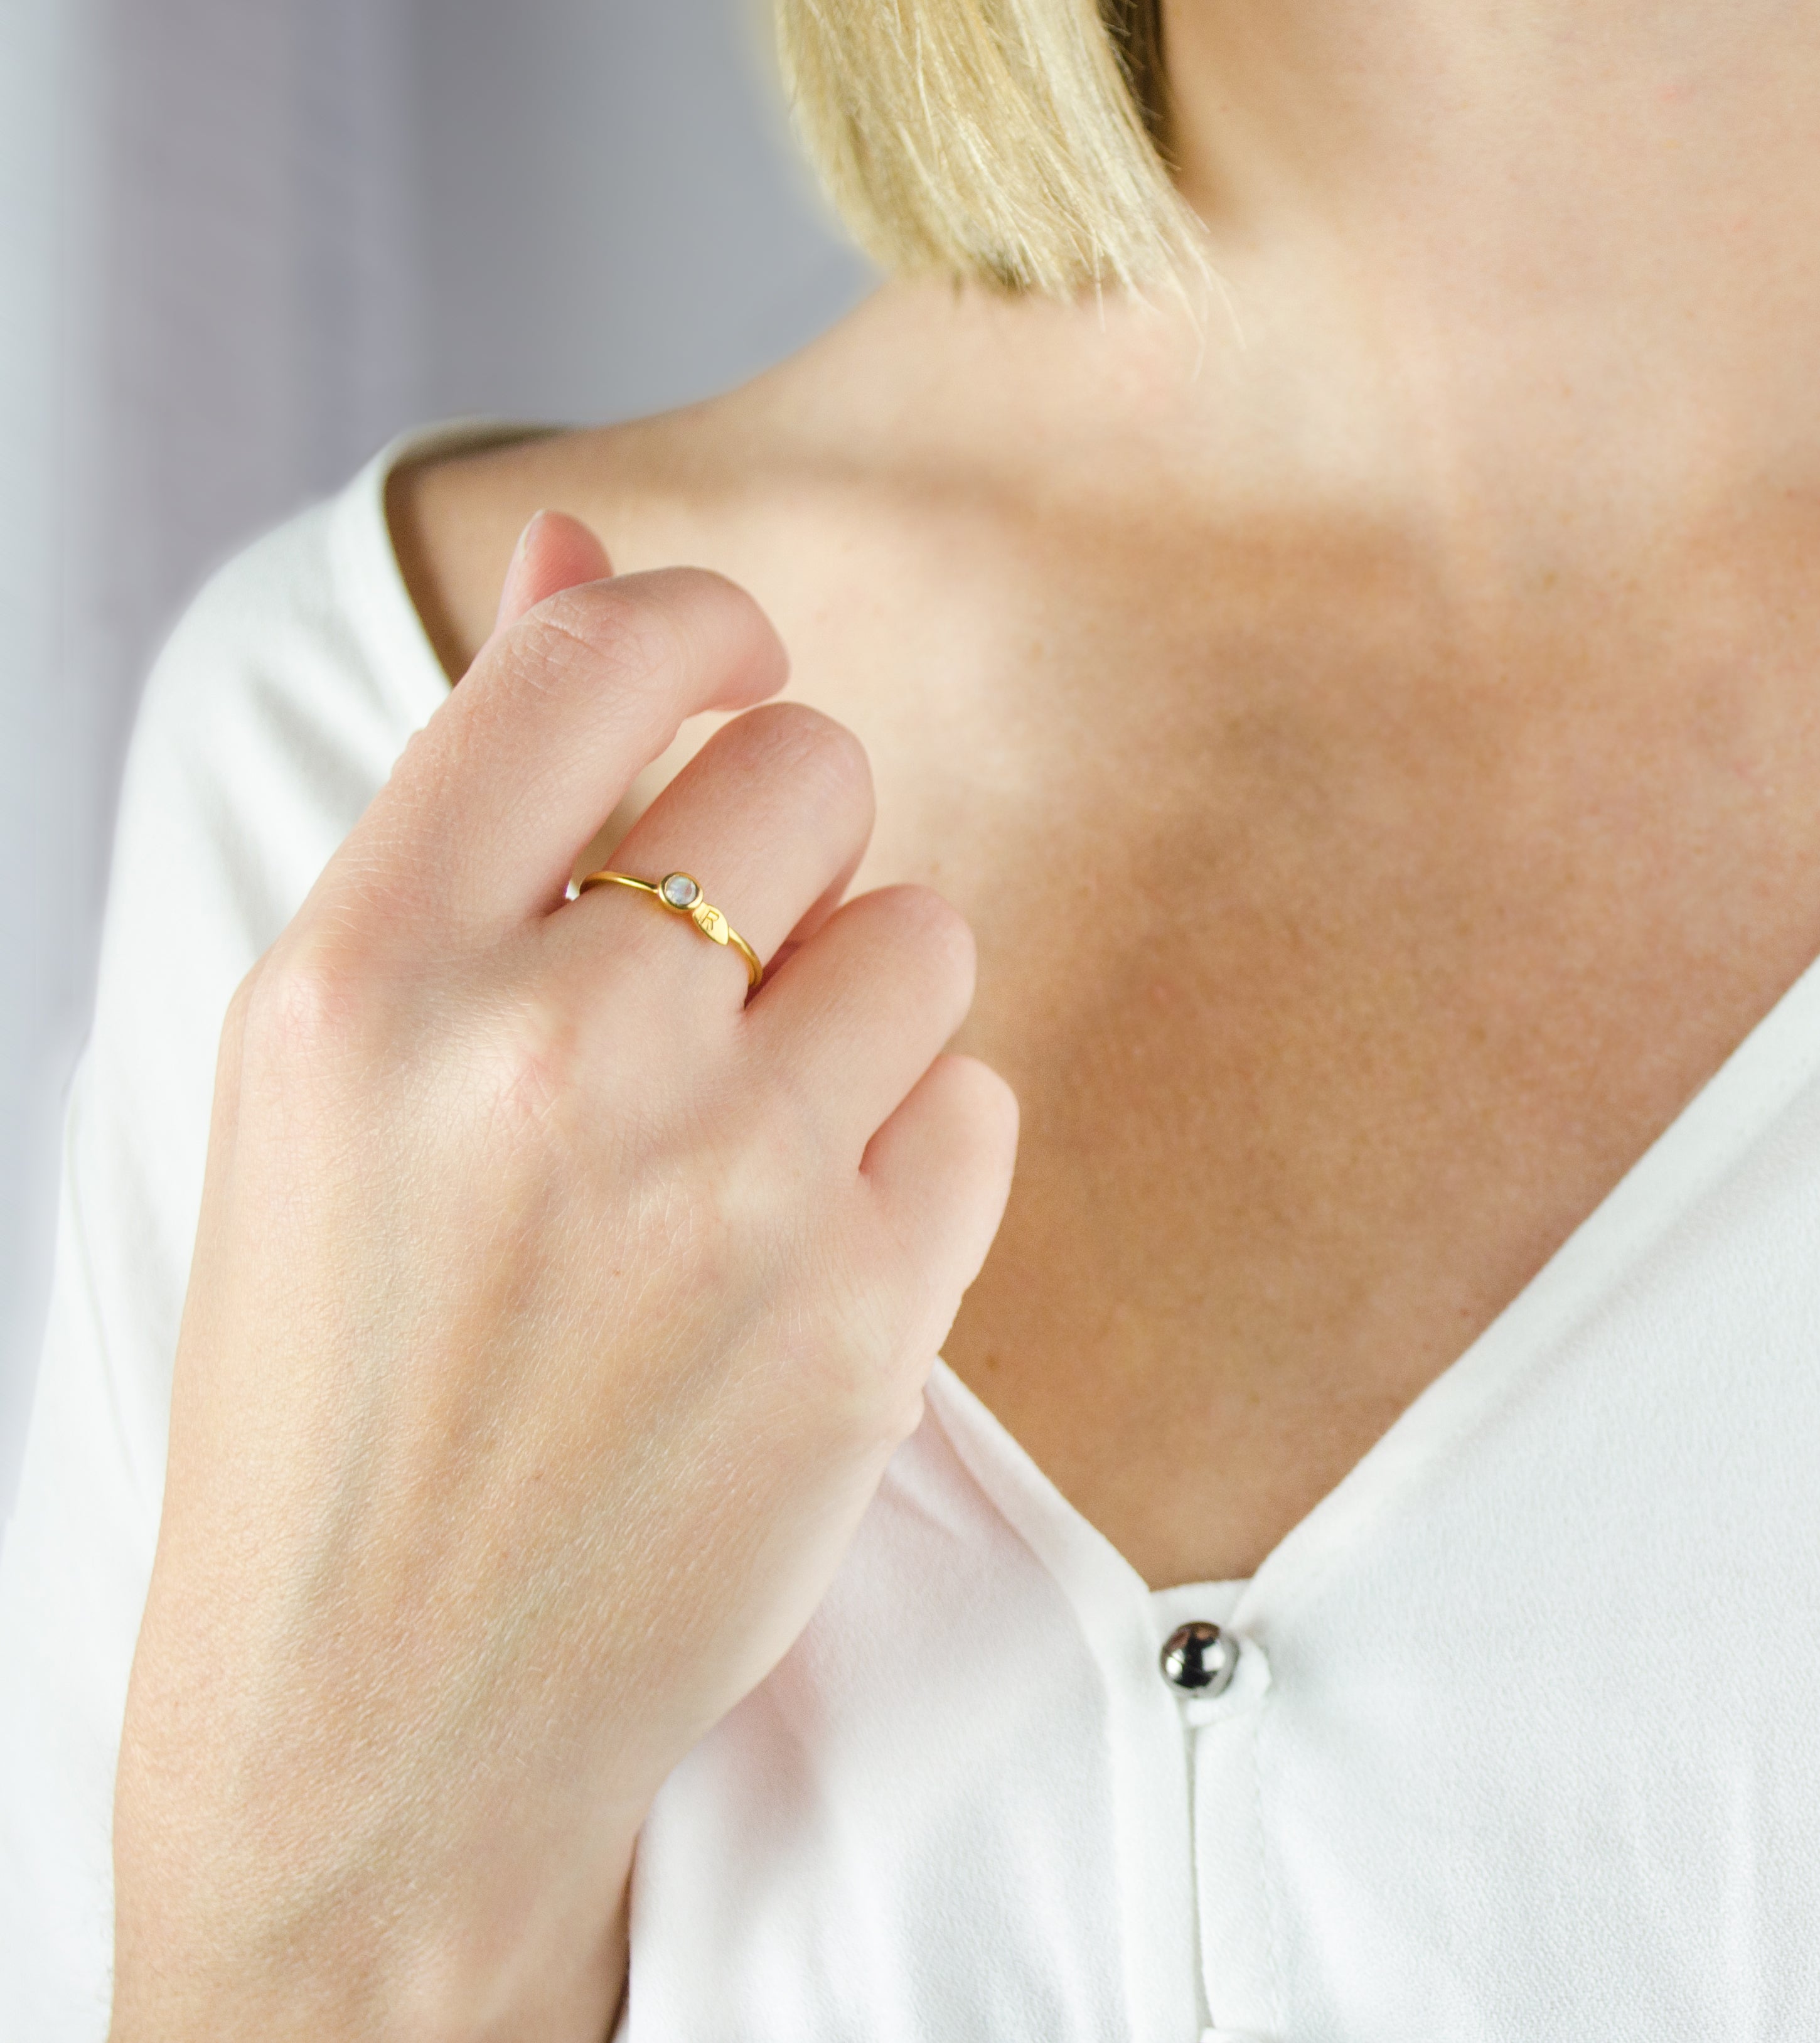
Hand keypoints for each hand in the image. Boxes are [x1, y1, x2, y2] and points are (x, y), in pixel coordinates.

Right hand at [108, 514, 1017, 2042]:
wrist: (384, 1708)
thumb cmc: (339, 1371)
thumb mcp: (330, 1069)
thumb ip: (473, 795)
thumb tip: (583, 552)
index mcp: (368, 975)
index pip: (601, 662)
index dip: (703, 627)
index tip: (733, 667)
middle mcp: (551, 1055)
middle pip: (814, 772)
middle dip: (787, 838)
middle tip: (712, 966)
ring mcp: (726, 1193)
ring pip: (925, 933)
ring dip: (862, 996)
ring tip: (744, 1127)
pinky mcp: (866, 1318)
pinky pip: (979, 1099)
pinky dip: (914, 1148)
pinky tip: (799, 1245)